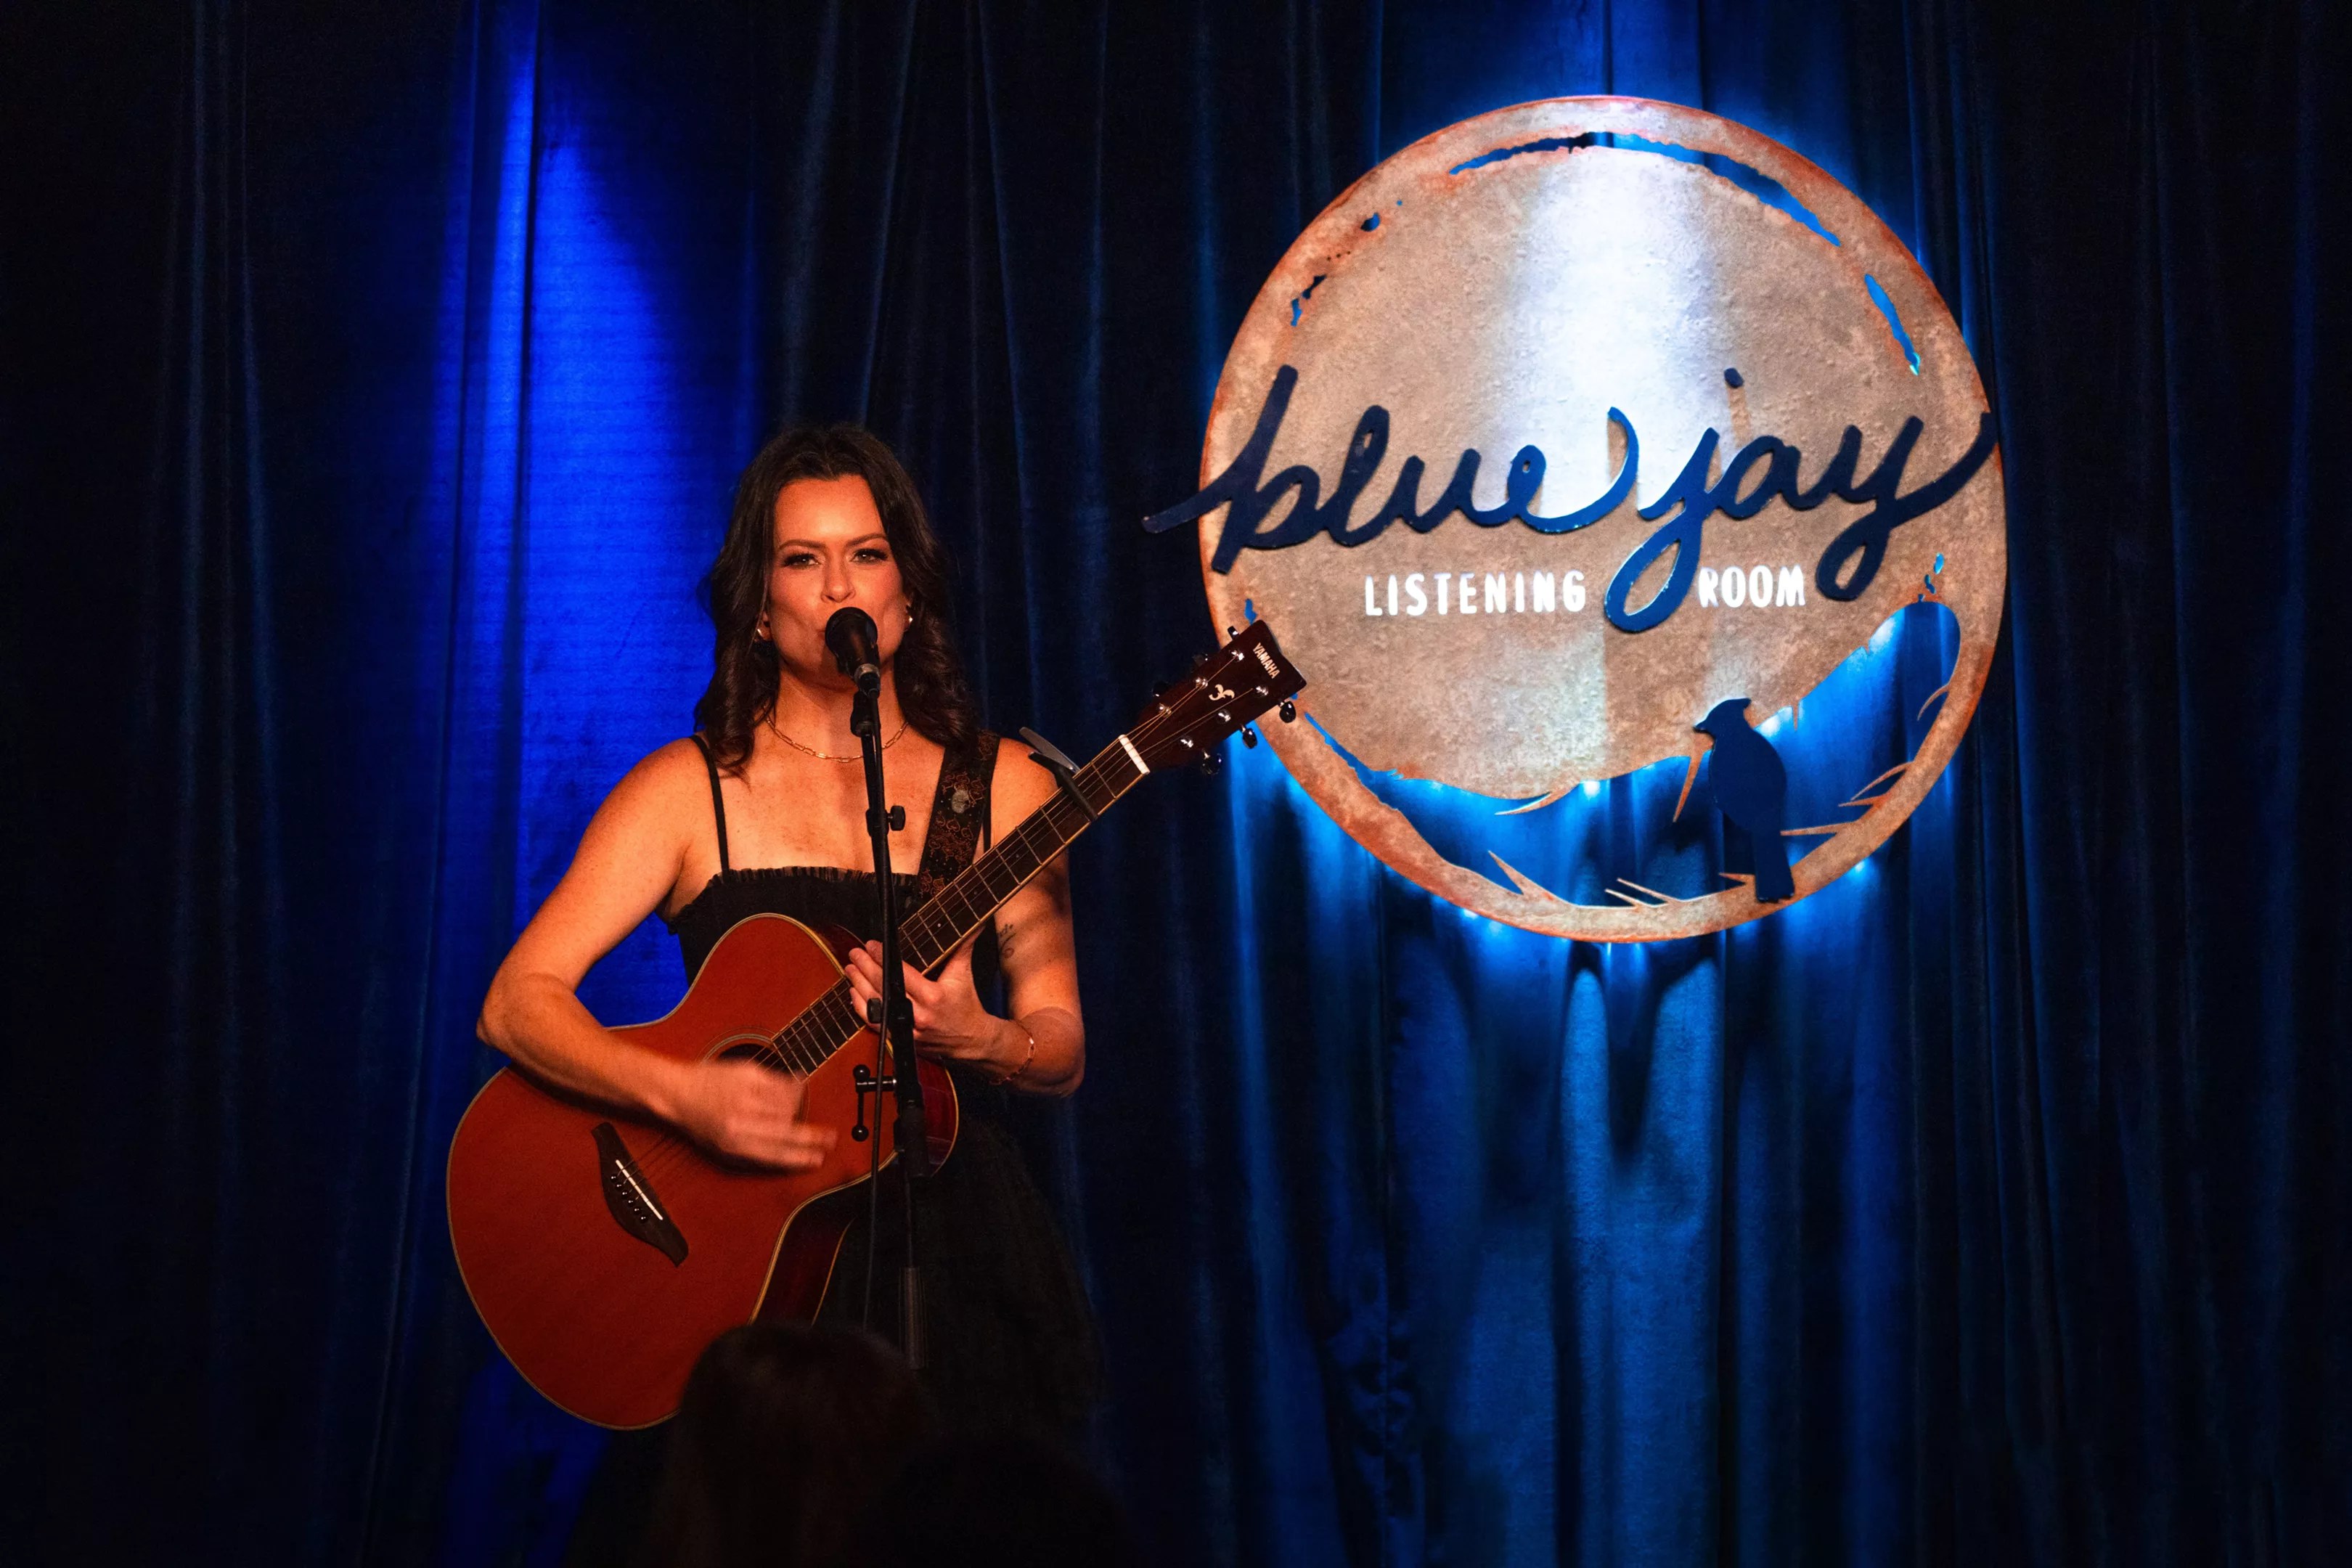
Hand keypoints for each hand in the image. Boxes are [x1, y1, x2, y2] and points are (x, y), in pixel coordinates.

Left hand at [664, 1057, 835, 1169]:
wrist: (677, 1091)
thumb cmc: (700, 1122)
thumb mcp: (720, 1148)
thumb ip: (754, 1151)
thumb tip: (789, 1156)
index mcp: (732, 1144)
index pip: (775, 1154)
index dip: (800, 1158)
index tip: (817, 1159)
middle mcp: (740, 1120)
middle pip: (787, 1131)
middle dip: (812, 1137)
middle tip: (829, 1139)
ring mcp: (745, 1095)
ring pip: (787, 1106)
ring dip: (796, 1110)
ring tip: (794, 1110)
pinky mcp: (748, 1073)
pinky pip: (782, 1082)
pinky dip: (792, 1086)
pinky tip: (794, 1087)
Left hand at [844, 937, 1020, 1074]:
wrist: (971, 1041)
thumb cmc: (967, 1005)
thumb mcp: (964, 974)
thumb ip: (963, 947)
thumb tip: (972, 925)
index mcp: (933, 997)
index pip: (901, 974)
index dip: (883, 958)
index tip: (871, 945)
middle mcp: (918, 1015)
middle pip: (884, 989)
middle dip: (865, 968)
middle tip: (855, 953)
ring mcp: (907, 1030)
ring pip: (876, 1007)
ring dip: (859, 986)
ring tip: (850, 969)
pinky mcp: (901, 1040)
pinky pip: (875, 1023)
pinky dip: (862, 1008)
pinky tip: (854, 993)